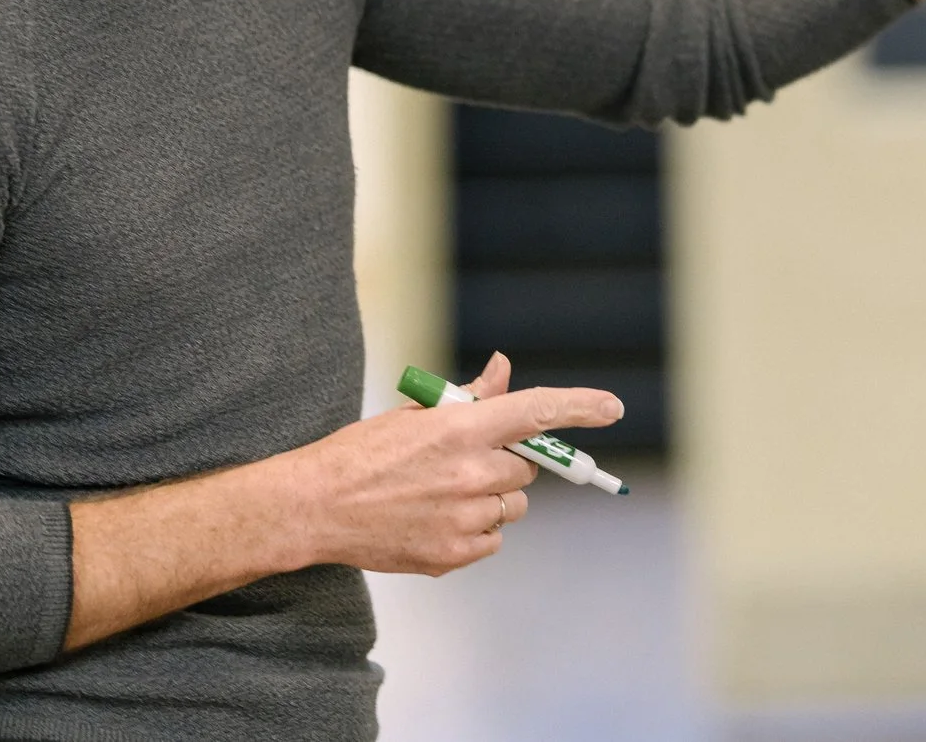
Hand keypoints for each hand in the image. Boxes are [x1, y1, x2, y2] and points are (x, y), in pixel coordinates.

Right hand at [284, 352, 621, 577]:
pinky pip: (493, 539)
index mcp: (461, 428)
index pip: (536, 411)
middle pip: (526, 467)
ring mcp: (464, 517)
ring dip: (493, 497)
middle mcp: (471, 472)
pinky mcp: (454, 555)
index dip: (580, 407)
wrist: (314, 507)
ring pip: (513, 505)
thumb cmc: (361, 454)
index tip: (612, 407)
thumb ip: (470, 399)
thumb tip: (503, 371)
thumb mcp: (415, 414)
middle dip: (508, 461)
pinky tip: (435, 519)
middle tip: (468, 460)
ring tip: (443, 493)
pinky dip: (476, 530)